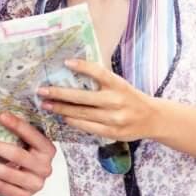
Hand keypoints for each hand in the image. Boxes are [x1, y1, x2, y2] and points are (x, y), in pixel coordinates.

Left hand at [0, 112, 55, 195]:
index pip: (33, 135)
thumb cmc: (22, 152)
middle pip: (17, 155)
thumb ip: (16, 132)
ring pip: (6, 173)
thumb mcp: (24, 141)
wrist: (25, 178)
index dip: (17, 125)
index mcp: (47, 150)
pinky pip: (1, 187)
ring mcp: (35, 184)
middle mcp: (44, 168)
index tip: (0, 115)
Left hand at [38, 59, 159, 141]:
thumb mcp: (119, 84)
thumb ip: (100, 80)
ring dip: (61, 109)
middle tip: (41, 91)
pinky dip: (74, 122)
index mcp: (118, 85)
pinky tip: (63, 117)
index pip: (99, 72)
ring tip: (46, 105)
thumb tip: (71, 69)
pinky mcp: (113, 133)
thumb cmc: (129, 97)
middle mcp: (117, 101)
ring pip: (82, 114)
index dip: (83, 67)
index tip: (66, 62)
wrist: (153, 119)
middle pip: (83, 97)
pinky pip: (88, 127)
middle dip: (59, 94)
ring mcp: (115, 118)